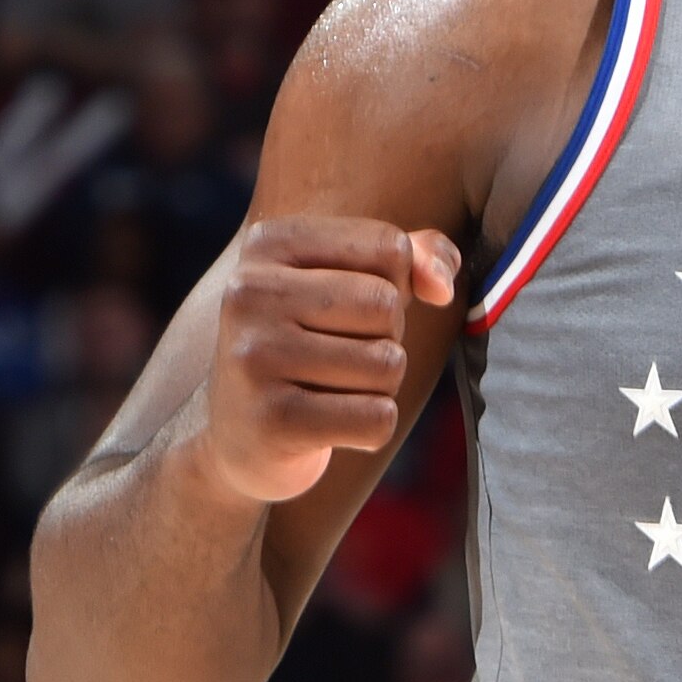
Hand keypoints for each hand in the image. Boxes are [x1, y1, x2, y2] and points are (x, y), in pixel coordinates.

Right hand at [194, 217, 455, 503]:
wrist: (240, 438)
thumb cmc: (312, 346)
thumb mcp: (354, 283)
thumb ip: (414, 257)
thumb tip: (441, 286)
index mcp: (268, 243)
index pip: (389, 247)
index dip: (395, 287)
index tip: (348, 311)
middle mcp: (249, 291)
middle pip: (387, 306)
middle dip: (387, 339)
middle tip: (339, 358)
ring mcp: (254, 356)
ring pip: (388, 364)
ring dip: (379, 387)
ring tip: (330, 391)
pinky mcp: (272, 420)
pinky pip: (377, 419)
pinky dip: (371, 429)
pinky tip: (328, 427)